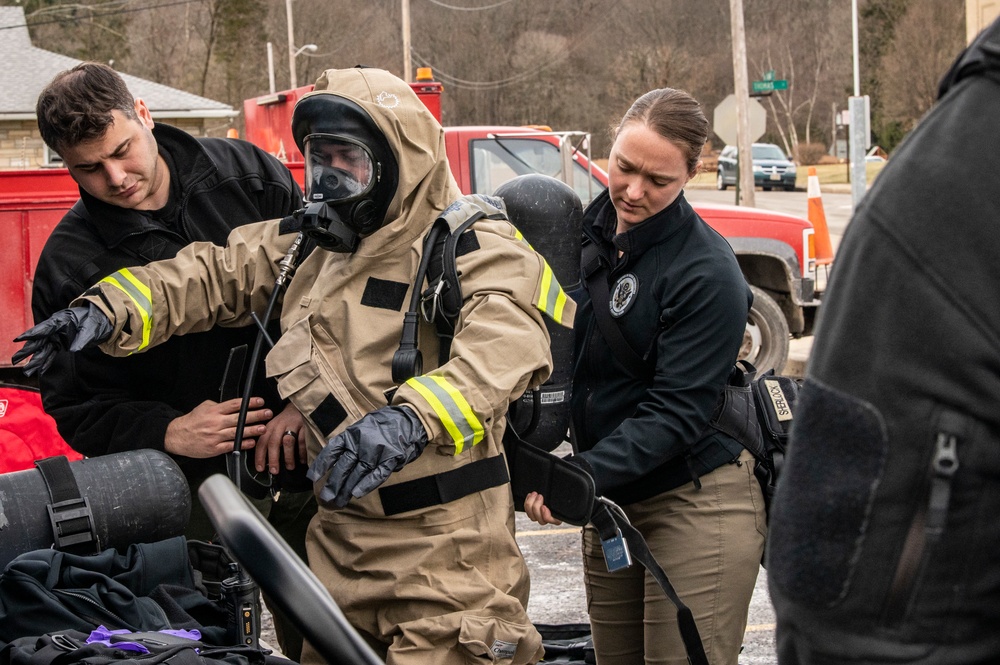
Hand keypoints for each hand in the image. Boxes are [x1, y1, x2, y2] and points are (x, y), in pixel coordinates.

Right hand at [12, 303, 112, 375]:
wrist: (100, 319)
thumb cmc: (94, 320)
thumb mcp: (91, 328)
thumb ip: (82, 338)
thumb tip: (73, 349)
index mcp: (61, 320)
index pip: (44, 328)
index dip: (32, 334)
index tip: (18, 339)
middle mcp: (56, 329)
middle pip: (39, 341)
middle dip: (27, 351)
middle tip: (15, 360)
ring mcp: (58, 336)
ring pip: (44, 349)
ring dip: (35, 360)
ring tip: (26, 371)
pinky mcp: (61, 343)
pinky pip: (51, 353)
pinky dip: (46, 362)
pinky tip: (40, 370)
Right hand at [164, 397, 271, 458]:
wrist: (177, 437)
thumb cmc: (192, 422)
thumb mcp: (203, 407)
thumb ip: (218, 405)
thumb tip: (234, 404)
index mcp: (214, 411)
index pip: (235, 405)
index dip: (249, 403)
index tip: (260, 402)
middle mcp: (216, 423)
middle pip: (239, 418)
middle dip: (256, 415)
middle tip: (267, 413)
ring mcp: (215, 436)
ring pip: (237, 432)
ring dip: (252, 430)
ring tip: (263, 428)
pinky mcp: (215, 448)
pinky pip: (231, 446)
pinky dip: (242, 444)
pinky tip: (251, 442)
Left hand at [255, 403, 306, 473]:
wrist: (300, 405)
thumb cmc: (286, 421)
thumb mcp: (274, 427)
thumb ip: (269, 440)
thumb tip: (265, 461)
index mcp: (270, 427)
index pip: (262, 442)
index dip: (260, 456)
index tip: (260, 468)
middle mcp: (279, 425)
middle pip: (273, 443)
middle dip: (273, 459)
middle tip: (274, 471)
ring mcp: (292, 425)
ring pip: (288, 442)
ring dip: (288, 456)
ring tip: (290, 467)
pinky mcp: (304, 425)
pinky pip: (302, 441)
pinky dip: (302, 452)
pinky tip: (302, 460)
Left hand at [307, 405, 427, 506]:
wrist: (409, 419)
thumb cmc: (384, 424)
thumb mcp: (362, 427)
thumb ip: (350, 441)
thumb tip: (334, 459)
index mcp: (352, 434)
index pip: (332, 450)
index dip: (321, 464)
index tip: (312, 477)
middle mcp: (362, 443)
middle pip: (343, 466)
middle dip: (333, 484)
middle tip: (325, 498)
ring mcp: (376, 451)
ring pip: (358, 473)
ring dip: (347, 490)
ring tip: (339, 502)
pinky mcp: (391, 459)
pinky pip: (377, 474)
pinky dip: (367, 484)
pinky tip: (358, 494)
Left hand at [523, 491, 562, 525]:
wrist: (552, 487)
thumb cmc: (560, 491)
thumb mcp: (563, 494)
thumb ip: (565, 497)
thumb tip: (567, 496)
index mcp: (559, 517)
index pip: (553, 521)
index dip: (546, 516)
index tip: (544, 506)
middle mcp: (549, 519)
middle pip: (541, 520)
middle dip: (537, 507)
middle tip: (539, 496)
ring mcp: (540, 516)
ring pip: (532, 517)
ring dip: (531, 505)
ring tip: (534, 494)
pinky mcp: (532, 512)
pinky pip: (527, 511)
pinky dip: (527, 503)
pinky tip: (530, 495)